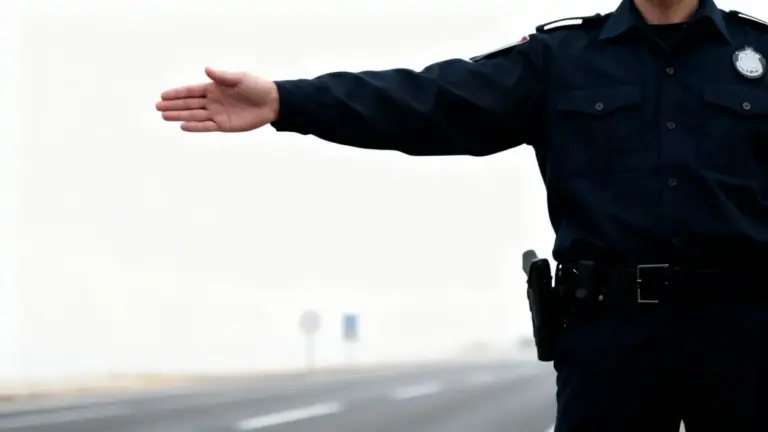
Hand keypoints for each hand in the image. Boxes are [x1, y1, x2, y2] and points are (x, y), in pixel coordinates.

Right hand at [156, 67, 279, 131]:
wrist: (272, 103)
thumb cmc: (256, 87)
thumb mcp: (239, 78)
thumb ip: (222, 76)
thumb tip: (206, 70)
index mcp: (214, 88)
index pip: (191, 91)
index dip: (177, 93)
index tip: (163, 95)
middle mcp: (213, 101)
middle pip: (189, 104)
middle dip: (173, 105)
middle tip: (157, 107)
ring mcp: (217, 114)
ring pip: (194, 115)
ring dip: (179, 116)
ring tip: (164, 116)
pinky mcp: (224, 125)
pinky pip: (206, 126)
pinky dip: (195, 126)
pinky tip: (182, 126)